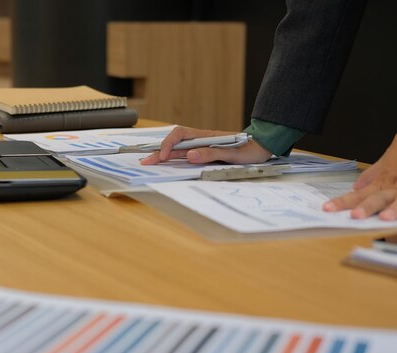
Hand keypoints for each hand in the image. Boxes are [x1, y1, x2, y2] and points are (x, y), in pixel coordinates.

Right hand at [140, 125, 271, 164]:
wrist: (261, 146)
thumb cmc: (249, 149)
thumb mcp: (232, 154)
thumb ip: (211, 153)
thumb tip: (190, 155)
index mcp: (205, 136)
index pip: (180, 135)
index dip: (169, 145)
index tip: (164, 157)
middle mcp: (201, 139)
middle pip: (175, 143)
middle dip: (158, 151)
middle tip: (145, 161)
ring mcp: (201, 146)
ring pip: (177, 149)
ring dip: (163, 155)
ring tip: (150, 162)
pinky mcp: (204, 152)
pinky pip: (185, 154)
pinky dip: (173, 158)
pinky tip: (166, 162)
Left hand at [323, 134, 396, 219]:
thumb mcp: (390, 158)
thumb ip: (374, 173)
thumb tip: (356, 187)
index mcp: (384, 180)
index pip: (358, 194)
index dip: (343, 201)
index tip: (327, 208)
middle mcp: (394, 184)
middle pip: (378, 197)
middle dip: (367, 207)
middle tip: (355, 215)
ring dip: (393, 209)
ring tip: (385, 218)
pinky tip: (394, 218)